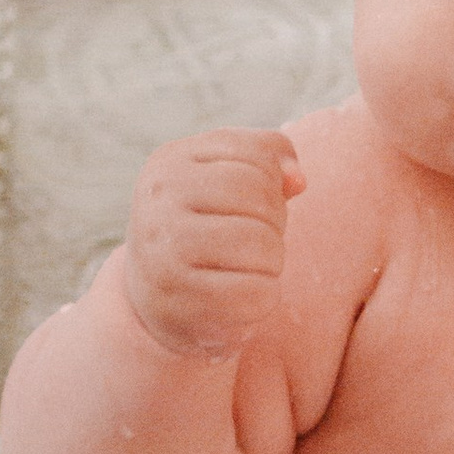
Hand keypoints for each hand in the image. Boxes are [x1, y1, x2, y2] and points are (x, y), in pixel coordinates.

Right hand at [123, 128, 304, 356]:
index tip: (259, 204)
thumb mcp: (226, 183)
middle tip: (260, 241)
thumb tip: (297, 180)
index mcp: (169, 163)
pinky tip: (245, 295)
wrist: (157, 298)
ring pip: (260, 243)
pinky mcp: (178, 301)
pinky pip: (255, 292)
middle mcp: (158, 202)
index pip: (253, 153)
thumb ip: (268, 163)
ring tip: (254, 267)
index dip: (274, 181)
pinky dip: (266, 296)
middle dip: (276, 221)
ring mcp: (163, 251)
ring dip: (274, 260)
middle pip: (257, 196)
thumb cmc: (206, 229)